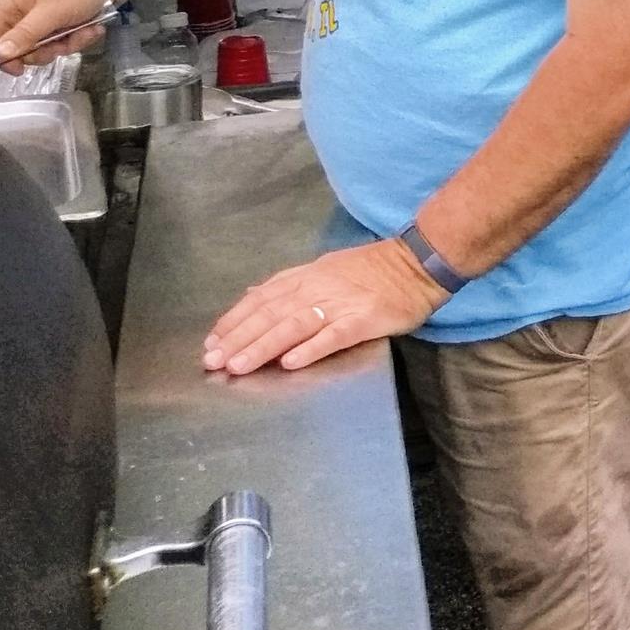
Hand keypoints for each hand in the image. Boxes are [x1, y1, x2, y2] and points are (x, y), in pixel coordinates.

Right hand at [0, 0, 126, 70]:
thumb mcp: (50, 13)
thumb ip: (24, 35)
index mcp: (11, 4)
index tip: (20, 67)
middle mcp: (24, 10)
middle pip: (19, 48)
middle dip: (42, 51)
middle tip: (59, 44)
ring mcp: (46, 15)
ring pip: (46, 46)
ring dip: (67, 44)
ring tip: (84, 30)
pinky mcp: (67, 19)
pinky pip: (65, 39)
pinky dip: (80, 37)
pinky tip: (94, 27)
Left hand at [203, 239, 445, 375]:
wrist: (417, 263)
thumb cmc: (372, 270)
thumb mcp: (325, 268)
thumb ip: (290, 284)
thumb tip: (253, 293)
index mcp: (307, 275)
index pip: (262, 297)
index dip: (235, 320)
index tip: (212, 342)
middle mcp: (317, 287)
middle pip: (271, 313)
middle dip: (239, 338)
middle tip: (213, 361)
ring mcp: (340, 303)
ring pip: (293, 325)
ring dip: (263, 347)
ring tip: (239, 366)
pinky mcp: (363, 319)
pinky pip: (332, 335)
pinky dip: (310, 349)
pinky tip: (290, 363)